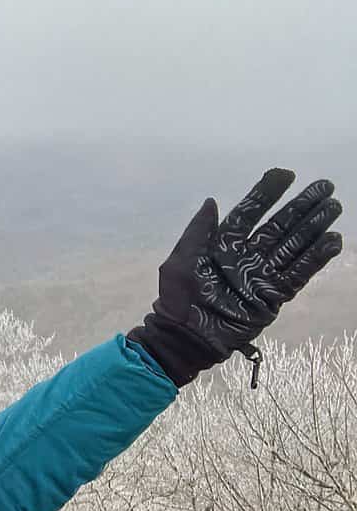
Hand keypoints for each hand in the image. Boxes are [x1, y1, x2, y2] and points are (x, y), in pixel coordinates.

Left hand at [129, 168, 342, 386]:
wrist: (185, 336)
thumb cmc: (177, 299)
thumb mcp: (180, 261)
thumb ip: (198, 231)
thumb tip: (212, 201)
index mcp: (222, 245)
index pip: (249, 213)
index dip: (266, 193)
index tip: (285, 174)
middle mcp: (246, 257)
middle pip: (279, 226)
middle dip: (301, 206)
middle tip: (324, 186)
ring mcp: (261, 276)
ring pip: (293, 246)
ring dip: (313, 227)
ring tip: (333, 207)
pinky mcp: (272, 296)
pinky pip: (298, 274)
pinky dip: (315, 258)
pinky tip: (332, 241)